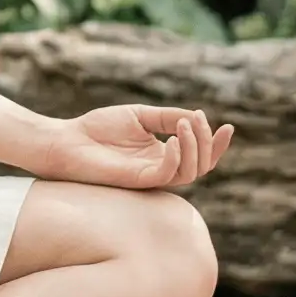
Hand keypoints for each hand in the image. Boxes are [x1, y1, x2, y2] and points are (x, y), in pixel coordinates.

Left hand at [41, 104, 233, 189]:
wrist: (67, 140)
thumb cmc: (97, 129)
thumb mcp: (140, 116)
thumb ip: (168, 117)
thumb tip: (196, 117)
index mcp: (163, 155)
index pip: (200, 157)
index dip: (218, 146)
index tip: (229, 127)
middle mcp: (161, 169)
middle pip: (201, 165)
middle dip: (207, 142)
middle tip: (198, 120)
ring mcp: (150, 177)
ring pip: (189, 173)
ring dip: (194, 147)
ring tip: (185, 126)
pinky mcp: (137, 181)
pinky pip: (167, 175)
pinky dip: (175, 157)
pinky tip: (171, 140)